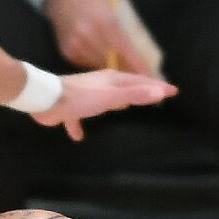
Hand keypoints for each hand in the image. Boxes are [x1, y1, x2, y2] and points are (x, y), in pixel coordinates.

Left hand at [32, 70, 177, 141]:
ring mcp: (83, 96)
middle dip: (137, 91)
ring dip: (113, 104)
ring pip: (103, 100)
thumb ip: (134, 94)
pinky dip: (79, 125)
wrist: (45, 100)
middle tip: (152, 96)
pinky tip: (79, 137)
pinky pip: (76, 118)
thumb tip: (160, 92)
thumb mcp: (111, 96)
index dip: (157, 86)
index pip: (140, 81)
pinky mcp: (68, 109)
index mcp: (112, 80)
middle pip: (123, 88)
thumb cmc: (80, 98)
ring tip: (122, 110)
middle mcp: (99, 85)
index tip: (172, 91)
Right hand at [42, 0, 150, 75]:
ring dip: (111, 67)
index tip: (149, 75)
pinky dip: (96, 62)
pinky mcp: (67, 52)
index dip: (137, 64)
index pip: (125, 49)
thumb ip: (123, 29)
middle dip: (126, 69)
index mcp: (105, 21)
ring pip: (99, 64)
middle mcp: (88, 36)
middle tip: (139, 77)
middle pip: (112, 61)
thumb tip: (137, 54)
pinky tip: (99, 56)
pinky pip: (86, 63)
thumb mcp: (114, 7)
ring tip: (120, 67)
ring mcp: (76, 46)